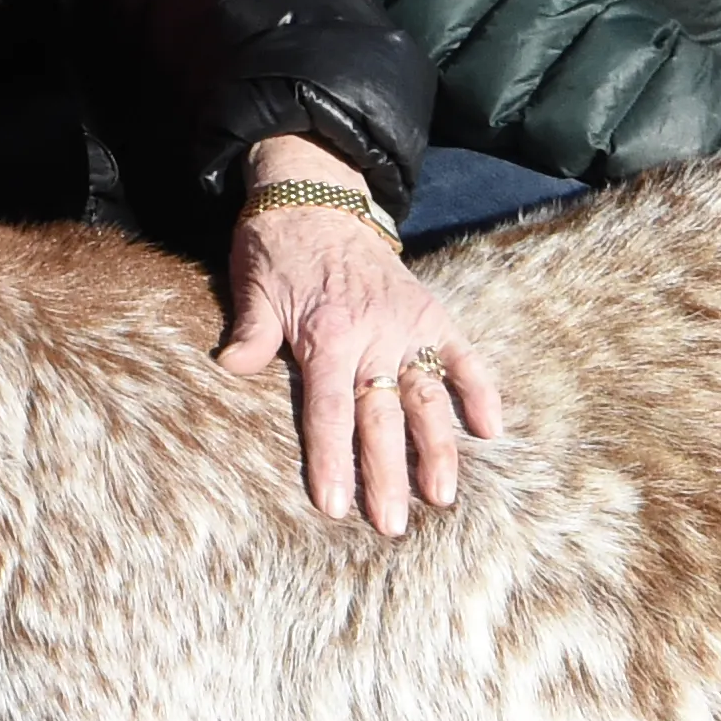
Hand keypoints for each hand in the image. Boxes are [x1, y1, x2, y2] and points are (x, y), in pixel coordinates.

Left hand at [215, 134, 505, 537]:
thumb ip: (251, 334)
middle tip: (393, 526)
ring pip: (427, 398)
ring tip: (442, 496)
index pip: (329, 411)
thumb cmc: (276, 246)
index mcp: (327, 334)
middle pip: (382, 418)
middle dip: (387, 476)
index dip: (332, 461)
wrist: (316, 194)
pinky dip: (481, 390)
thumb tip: (229, 369)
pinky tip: (491, 430)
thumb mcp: (253, 287)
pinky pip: (463, 356)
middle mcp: (374, 335)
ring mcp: (407, 325)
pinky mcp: (431, 313)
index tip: (336, 506)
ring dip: (437, 449)